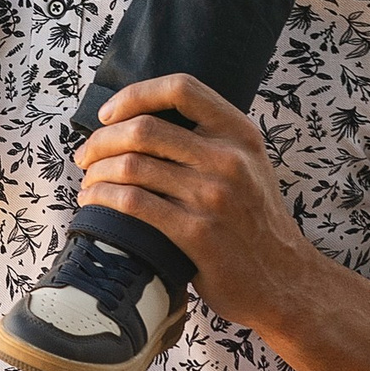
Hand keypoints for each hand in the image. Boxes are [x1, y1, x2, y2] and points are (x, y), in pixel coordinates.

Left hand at [73, 75, 327, 330]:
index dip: (135, 94)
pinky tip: (95, 203)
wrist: (285, 282)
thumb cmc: (255, 223)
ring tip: (88, 183)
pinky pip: (133, 203)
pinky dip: (103, 199)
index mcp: (240, 134)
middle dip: (101, 140)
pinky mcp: (197, 233)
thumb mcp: (249, 166)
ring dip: (97, 173)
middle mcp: (229, 159)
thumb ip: (210, 139)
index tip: (109, 114)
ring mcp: (213, 196)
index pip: (181, 88)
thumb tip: (141, 120)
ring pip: (131, 166)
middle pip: (144, 129)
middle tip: (85, 155)